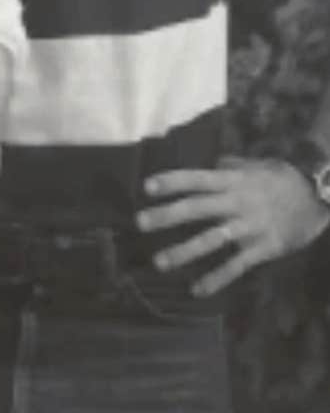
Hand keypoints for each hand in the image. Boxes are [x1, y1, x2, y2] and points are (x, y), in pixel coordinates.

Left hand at [136, 155, 329, 296]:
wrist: (319, 197)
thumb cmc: (283, 179)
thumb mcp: (255, 165)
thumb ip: (230, 165)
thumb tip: (212, 162)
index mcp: (233, 180)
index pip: (197, 179)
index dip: (172, 182)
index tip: (147, 187)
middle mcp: (237, 202)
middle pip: (197, 208)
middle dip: (167, 215)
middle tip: (140, 223)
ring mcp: (250, 227)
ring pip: (212, 240)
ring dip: (184, 251)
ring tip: (160, 261)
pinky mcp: (263, 248)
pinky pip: (236, 265)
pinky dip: (216, 278)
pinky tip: (197, 289)